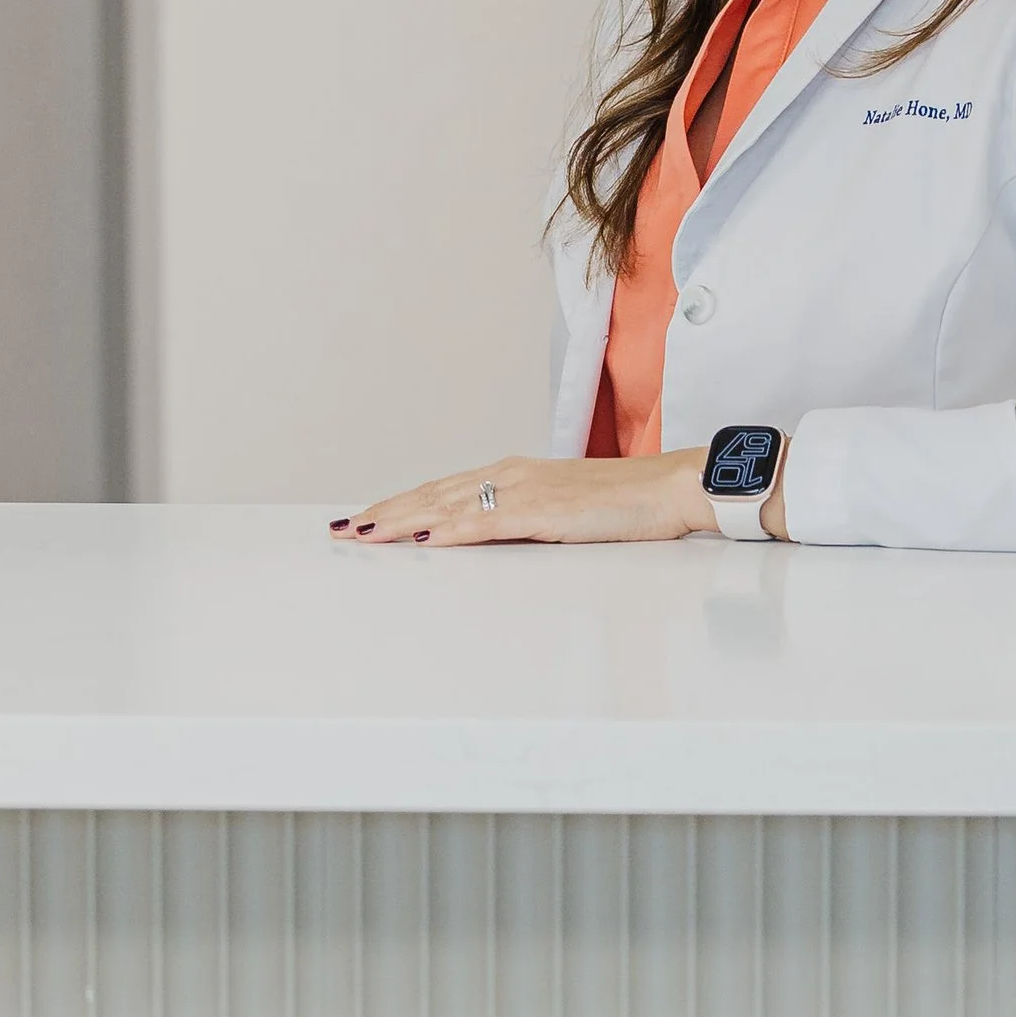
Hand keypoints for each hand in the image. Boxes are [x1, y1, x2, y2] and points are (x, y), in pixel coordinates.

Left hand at [332, 452, 721, 545]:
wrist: (671, 488)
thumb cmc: (626, 505)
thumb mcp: (562, 515)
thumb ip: (524, 524)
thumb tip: (490, 541)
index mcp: (514, 475)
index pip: (442, 490)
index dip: (401, 504)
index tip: (366, 517)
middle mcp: (510, 475)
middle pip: (433, 495)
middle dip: (386, 512)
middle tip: (344, 527)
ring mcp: (525, 490)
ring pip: (449, 505)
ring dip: (403, 519)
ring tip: (364, 532)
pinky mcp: (545, 511)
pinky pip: (488, 522)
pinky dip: (453, 529)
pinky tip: (426, 538)